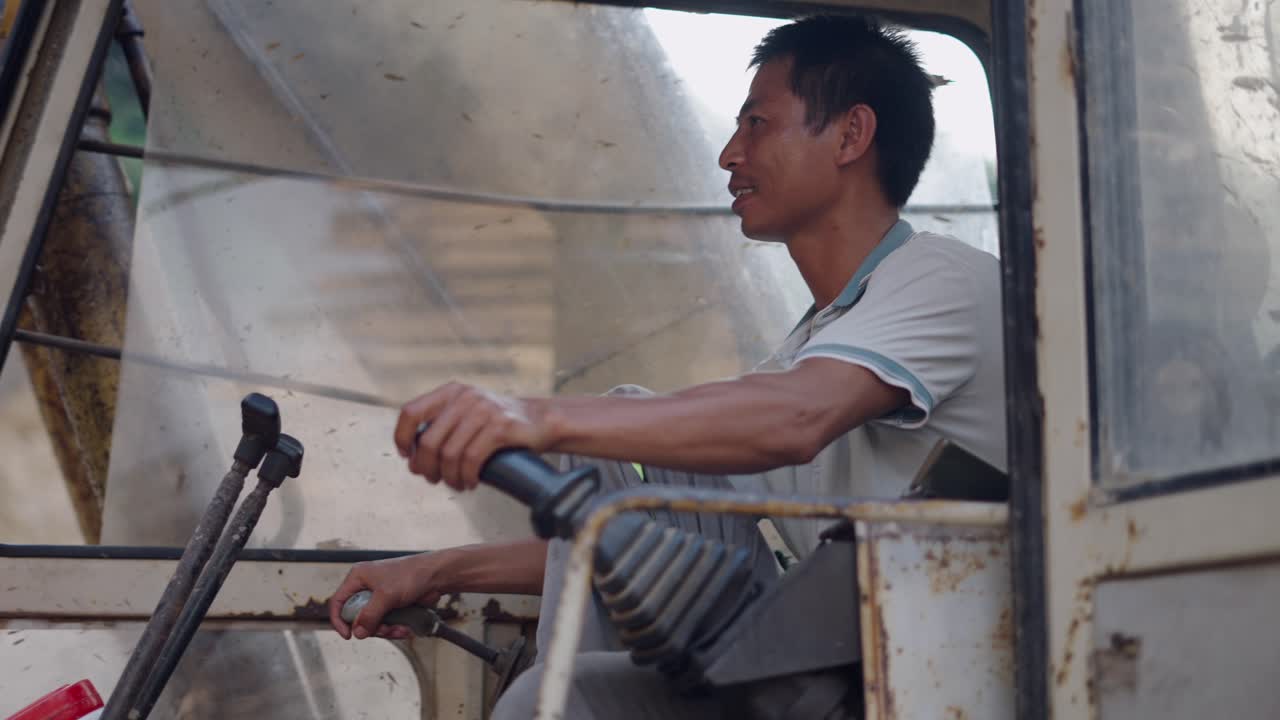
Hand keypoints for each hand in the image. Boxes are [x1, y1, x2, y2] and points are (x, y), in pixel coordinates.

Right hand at [328, 553, 451, 639]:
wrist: (436, 576)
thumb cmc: (411, 575)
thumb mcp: (386, 596)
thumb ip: (369, 615)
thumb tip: (357, 632)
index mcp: (359, 577)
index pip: (338, 601)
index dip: (339, 620)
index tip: (348, 635)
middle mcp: (366, 587)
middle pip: (357, 616)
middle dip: (371, 627)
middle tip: (383, 630)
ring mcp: (380, 597)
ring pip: (373, 622)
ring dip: (385, 630)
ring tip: (398, 629)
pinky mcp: (392, 605)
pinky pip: (386, 622)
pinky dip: (394, 628)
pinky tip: (405, 628)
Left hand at [394, 381, 552, 490]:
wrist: (541, 420)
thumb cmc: (499, 424)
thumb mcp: (467, 414)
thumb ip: (441, 428)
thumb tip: (413, 461)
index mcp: (451, 392)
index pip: (410, 412)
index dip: (402, 438)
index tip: (408, 457)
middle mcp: (465, 397)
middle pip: (428, 441)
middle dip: (427, 468)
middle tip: (435, 479)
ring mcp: (483, 410)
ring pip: (449, 454)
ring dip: (449, 477)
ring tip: (456, 484)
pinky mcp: (500, 427)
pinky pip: (471, 459)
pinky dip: (467, 477)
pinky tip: (471, 482)